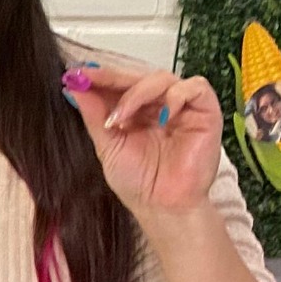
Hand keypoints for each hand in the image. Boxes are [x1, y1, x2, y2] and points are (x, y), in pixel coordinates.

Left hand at [68, 63, 220, 219]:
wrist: (162, 207)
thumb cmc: (139, 182)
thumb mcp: (108, 146)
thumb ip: (94, 115)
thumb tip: (75, 88)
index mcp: (136, 111)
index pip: (119, 84)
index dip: (100, 77)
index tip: (76, 74)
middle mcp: (158, 105)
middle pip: (138, 76)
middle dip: (112, 77)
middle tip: (90, 79)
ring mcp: (182, 106)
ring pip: (162, 78)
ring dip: (137, 92)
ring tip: (120, 116)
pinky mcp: (206, 111)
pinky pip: (195, 87)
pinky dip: (176, 95)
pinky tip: (162, 115)